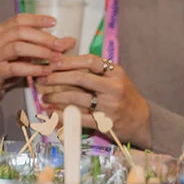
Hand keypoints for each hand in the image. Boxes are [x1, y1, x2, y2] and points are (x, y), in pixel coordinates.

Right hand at [0, 14, 75, 104]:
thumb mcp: (22, 54)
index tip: (54, 23)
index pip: (19, 19)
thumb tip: (69, 41)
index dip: (37, 19)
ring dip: (40, 52)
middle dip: (43, 38)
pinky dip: (33, 69)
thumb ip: (42, 46)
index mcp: (0, 31)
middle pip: (20, 32)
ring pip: (18, 47)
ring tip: (55, 58)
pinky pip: (15, 68)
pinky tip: (45, 70)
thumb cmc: (4, 65)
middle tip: (60, 45)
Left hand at [36, 57, 151, 146]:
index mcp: (115, 73)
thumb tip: (60, 61)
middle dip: (56, 77)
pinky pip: (79, 118)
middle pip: (80, 78)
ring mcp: (110, 106)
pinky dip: (62, 115)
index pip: (89, 61)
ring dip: (55, 97)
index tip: (51, 62)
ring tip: (44, 98)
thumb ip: (93, 70)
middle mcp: (114, 88)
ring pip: (76, 98)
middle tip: (41, 79)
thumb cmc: (122, 96)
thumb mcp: (114, 78)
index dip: (68, 61)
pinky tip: (52, 113)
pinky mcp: (105, 123)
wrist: (141, 121)